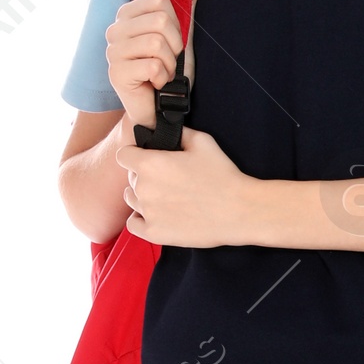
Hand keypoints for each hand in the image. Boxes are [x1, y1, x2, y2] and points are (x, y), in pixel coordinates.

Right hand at [105, 0, 203, 134]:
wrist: (161, 109)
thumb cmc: (170, 69)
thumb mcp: (183, 30)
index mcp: (127, 14)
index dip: (177, 24)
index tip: (172, 42)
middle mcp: (114, 29)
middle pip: (161, 20)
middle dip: (176, 45)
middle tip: (169, 60)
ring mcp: (111, 51)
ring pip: (157, 43)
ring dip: (170, 63)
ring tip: (163, 73)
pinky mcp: (115, 73)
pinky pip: (153, 65)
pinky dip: (164, 78)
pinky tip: (156, 84)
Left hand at [116, 125, 254, 247]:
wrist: (239, 211)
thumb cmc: (223, 176)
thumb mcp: (203, 142)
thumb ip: (178, 133)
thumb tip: (167, 130)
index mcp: (150, 163)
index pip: (124, 155)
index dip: (135, 154)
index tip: (147, 158)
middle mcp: (143, 188)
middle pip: (131, 178)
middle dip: (145, 176)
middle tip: (169, 180)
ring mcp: (147, 212)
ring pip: (132, 200)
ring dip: (143, 196)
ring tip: (166, 197)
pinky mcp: (154, 233)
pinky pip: (133, 224)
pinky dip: (141, 219)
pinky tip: (156, 214)